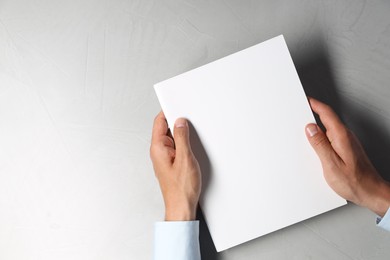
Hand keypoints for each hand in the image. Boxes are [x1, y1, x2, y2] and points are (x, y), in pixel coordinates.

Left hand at [150, 111, 200, 220]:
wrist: (181, 206)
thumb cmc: (181, 188)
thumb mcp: (185, 158)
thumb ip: (182, 138)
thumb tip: (180, 122)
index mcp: (158, 148)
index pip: (159, 122)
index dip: (167, 111)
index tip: (176, 104)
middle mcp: (158, 152)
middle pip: (165, 129)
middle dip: (176, 121)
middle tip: (188, 118)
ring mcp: (164, 158)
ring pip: (171, 138)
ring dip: (181, 133)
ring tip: (192, 132)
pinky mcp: (171, 163)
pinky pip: (175, 147)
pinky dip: (182, 142)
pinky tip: (191, 144)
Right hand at [305, 98, 389, 216]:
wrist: (371, 193)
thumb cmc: (354, 182)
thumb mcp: (331, 164)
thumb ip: (319, 144)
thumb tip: (310, 129)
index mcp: (341, 136)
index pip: (326, 113)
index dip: (314, 104)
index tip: (304, 100)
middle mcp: (346, 136)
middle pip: (327, 118)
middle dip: (313, 114)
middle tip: (300, 113)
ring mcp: (347, 142)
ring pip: (329, 128)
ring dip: (317, 126)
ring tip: (304, 129)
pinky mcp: (347, 149)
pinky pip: (332, 137)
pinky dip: (321, 136)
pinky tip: (315, 144)